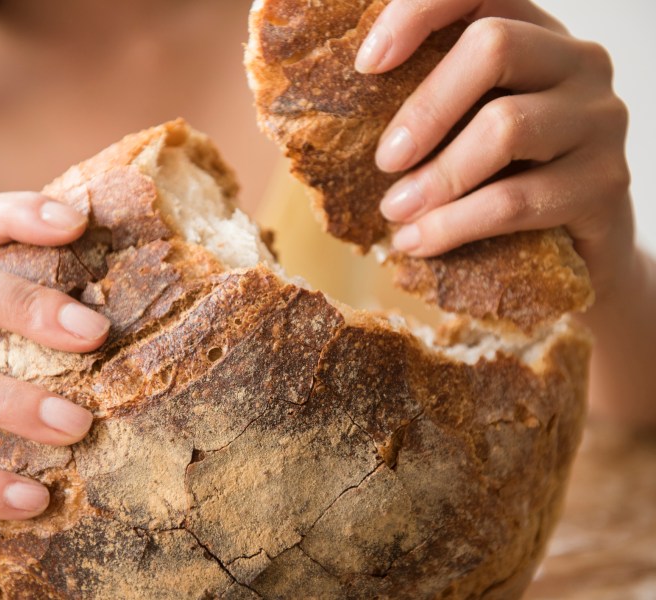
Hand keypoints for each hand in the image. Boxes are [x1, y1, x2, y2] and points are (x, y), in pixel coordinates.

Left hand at [356, 0, 634, 301]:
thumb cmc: (503, 179)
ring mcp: (600, 118)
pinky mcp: (605, 181)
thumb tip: (339, 119)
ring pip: (505, 128)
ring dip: (435, 178)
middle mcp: (577, 61)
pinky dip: (455, 224)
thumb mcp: (466, 131)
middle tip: (385, 161)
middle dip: (425, 108)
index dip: (419, 13)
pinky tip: (419, 240)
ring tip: (395, 213)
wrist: (575, 248)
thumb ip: (431, 109)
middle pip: (494, 47)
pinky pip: (516, 200)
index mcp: (533, 34)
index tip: (367, 64)